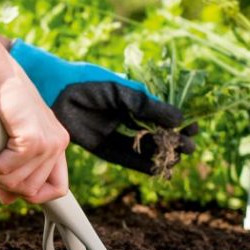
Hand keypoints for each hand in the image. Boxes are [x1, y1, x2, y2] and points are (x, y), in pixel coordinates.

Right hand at [0, 55, 69, 204]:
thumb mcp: (6, 142)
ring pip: (16, 182)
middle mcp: (59, 144)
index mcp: (57, 144)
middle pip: (32, 190)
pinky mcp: (33, 140)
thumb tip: (7, 201)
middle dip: (0, 182)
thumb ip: (10, 169)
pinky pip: (6, 169)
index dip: (31, 194)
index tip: (5, 183)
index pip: (58, 188)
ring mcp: (49, 143)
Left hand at [9, 40, 197, 174]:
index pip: (161, 113)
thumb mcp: (121, 92)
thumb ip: (146, 106)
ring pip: (142, 146)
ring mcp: (113, 131)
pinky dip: (141, 163)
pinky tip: (156, 167)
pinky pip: (124, 157)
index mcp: (131, 98)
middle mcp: (124, 116)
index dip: (178, 121)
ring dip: (160, 153)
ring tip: (177, 158)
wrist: (54, 89)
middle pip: (155, 132)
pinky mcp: (100, 145)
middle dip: (173, 140)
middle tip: (189, 146)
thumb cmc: (87, 82)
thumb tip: (178, 119)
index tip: (194, 127)